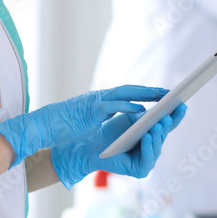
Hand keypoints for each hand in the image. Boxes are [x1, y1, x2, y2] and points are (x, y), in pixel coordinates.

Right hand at [0, 85, 167, 166]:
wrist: (45, 127)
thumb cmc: (66, 126)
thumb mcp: (91, 120)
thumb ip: (106, 117)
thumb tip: (122, 119)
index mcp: (101, 101)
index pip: (127, 94)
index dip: (146, 93)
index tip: (163, 94)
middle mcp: (100, 97)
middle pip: (130, 90)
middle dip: (151, 91)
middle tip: (171, 93)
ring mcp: (95, 102)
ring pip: (124, 94)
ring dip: (145, 95)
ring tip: (163, 98)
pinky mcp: (90, 111)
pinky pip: (112, 107)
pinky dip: (128, 107)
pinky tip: (142, 111)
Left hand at [51, 103, 186, 187]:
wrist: (94, 145)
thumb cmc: (113, 130)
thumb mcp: (132, 119)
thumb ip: (147, 116)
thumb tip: (163, 105)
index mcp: (154, 134)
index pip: (169, 124)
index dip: (176, 114)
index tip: (182, 103)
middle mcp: (155, 147)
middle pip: (164, 134)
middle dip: (167, 124)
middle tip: (168, 114)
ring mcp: (149, 159)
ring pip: (157, 146)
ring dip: (157, 135)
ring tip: (157, 124)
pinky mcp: (141, 170)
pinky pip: (147, 158)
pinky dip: (147, 147)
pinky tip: (147, 136)